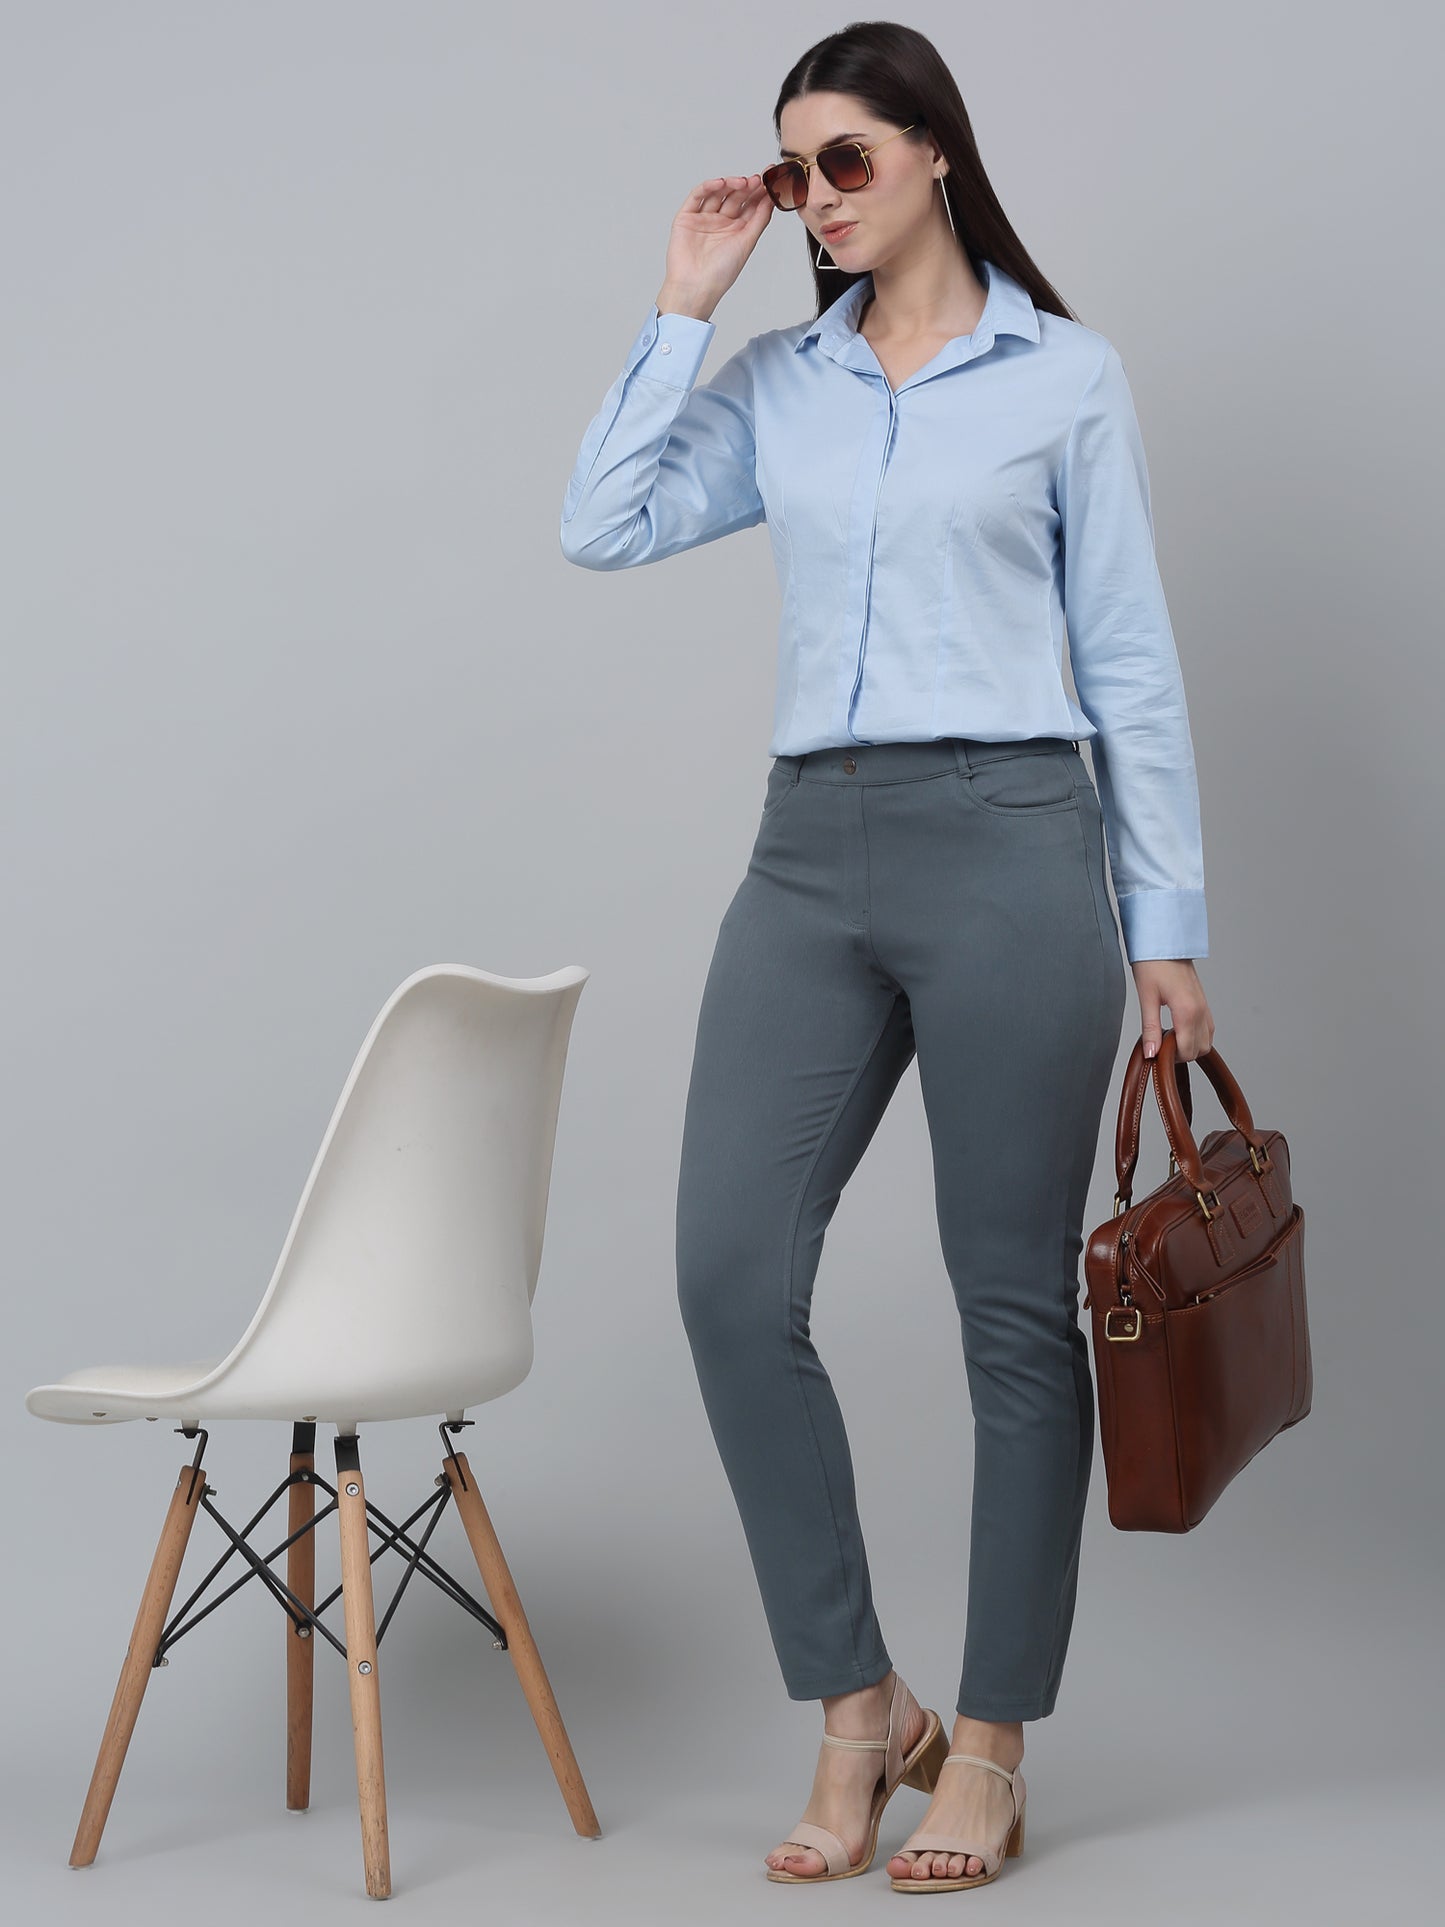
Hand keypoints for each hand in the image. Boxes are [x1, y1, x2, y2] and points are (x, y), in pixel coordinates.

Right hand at [658, 174, 772, 317]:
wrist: (695, 286)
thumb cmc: (721, 272)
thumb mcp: (747, 242)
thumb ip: (759, 219)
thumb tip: (771, 199)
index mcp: (736, 230)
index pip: (750, 205)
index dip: (760, 192)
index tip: (770, 178)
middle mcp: (721, 222)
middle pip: (735, 197)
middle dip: (747, 187)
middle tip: (757, 179)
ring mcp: (704, 218)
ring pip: (717, 194)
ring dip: (730, 185)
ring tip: (742, 182)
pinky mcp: (687, 217)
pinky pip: (697, 197)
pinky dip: (708, 187)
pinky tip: (720, 183)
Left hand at [1130, 960, 1213, 1062]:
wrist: (1165, 942)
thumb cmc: (1153, 965)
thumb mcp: (1146, 998)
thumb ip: (1150, 1029)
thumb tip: (1151, 1053)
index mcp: (1187, 1011)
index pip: (1187, 1050)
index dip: (1171, 1057)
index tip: (1156, 1051)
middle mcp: (1201, 1011)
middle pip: (1200, 1050)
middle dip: (1181, 1053)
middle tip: (1160, 1043)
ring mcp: (1205, 1006)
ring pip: (1207, 1041)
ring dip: (1190, 1045)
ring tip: (1168, 1035)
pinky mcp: (1204, 1003)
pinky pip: (1208, 1028)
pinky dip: (1197, 1036)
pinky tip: (1178, 1028)